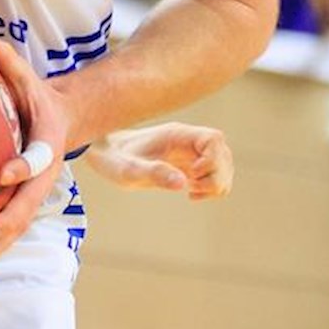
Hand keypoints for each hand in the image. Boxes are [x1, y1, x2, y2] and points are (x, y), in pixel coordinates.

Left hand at [0, 29, 70, 268]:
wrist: (61, 118)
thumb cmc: (34, 95)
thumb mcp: (25, 74)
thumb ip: (4, 58)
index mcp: (47, 142)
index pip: (36, 156)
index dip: (21, 166)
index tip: (1, 174)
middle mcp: (45, 172)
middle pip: (30, 201)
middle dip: (9, 220)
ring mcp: (36, 189)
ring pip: (21, 221)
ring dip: (1, 242)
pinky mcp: (25, 199)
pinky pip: (12, 222)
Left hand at [85, 122, 233, 199]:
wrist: (105, 154)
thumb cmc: (113, 159)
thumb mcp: (128, 170)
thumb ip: (154, 173)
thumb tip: (183, 183)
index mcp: (176, 135)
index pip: (214, 139)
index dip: (213, 159)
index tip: (193, 175)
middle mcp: (187, 142)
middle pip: (223, 153)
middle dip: (216, 175)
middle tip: (192, 188)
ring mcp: (189, 153)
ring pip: (223, 165)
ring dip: (216, 183)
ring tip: (192, 192)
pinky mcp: (187, 165)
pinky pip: (213, 175)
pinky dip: (210, 188)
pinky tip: (191, 194)